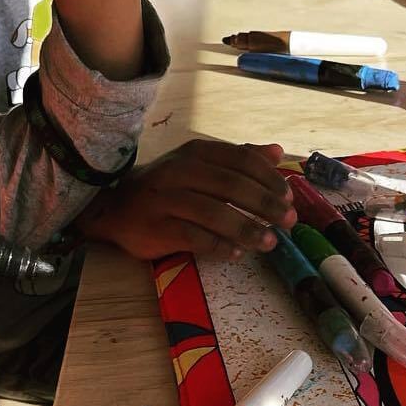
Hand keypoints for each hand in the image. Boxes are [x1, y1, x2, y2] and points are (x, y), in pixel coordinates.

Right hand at [77, 140, 297, 260]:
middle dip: (265, 204)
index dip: (269, 178)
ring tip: (270, 242)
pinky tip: (237, 254)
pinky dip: (218, 246)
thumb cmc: (167, 187)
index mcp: (196, 152)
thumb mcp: (200, 165)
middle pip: (231, 185)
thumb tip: (276, 151)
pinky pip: (193, 237)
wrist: (115, 208)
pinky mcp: (156, 227)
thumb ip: (238, 158)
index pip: (240, 159)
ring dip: (247, 229)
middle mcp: (180, 171)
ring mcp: (165, 199)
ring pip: (213, 213)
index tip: (290, 197)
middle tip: (290, 221)